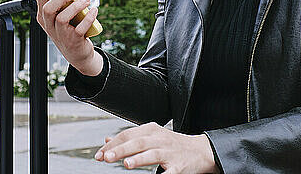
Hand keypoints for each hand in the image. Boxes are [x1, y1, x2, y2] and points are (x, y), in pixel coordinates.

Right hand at [33, 0, 102, 75]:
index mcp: (43, 16)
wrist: (78, 53)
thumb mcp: (63, 13)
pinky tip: (94, 11)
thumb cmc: (70, 28)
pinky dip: (89, 17)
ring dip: (77, 6)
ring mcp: (60, 35)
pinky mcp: (73, 41)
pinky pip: (80, 28)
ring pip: (62, 18)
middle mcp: (49, 25)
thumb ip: (62, 1)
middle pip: (48, 8)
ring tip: (87, 0)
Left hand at [94, 122, 219, 172]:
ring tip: (126, 163)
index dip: (112, 144)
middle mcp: (160, 139)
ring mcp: (170, 152)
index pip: (127, 134)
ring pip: (152, 153)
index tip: (99, 154)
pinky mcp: (180, 166)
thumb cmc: (172, 144)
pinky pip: (170, 172)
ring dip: (139, 158)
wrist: (201, 151)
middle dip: (121, 149)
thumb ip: (130, 138)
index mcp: (151, 130)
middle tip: (106, 157)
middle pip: (138, 142)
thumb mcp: (151, 136)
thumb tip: (108, 140)